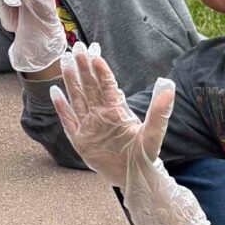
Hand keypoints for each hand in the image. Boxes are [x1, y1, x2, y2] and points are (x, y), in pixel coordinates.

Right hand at [49, 48, 207, 224]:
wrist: (133, 177)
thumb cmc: (145, 155)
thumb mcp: (154, 133)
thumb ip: (159, 111)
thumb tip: (169, 86)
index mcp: (116, 110)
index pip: (106, 84)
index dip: (100, 68)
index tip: (95, 51)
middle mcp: (100, 114)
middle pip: (89, 86)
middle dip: (83, 66)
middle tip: (76, 47)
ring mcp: (89, 125)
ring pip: (77, 98)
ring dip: (71, 80)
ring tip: (64, 61)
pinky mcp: (80, 139)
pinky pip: (68, 120)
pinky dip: (61, 107)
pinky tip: (55, 92)